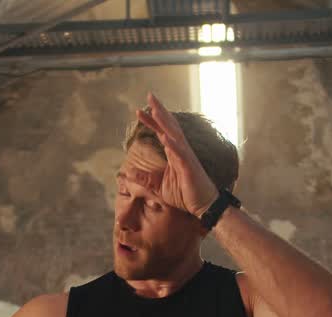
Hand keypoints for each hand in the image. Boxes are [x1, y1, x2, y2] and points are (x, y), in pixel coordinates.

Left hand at [133, 91, 219, 217]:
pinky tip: (165, 136)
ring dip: (165, 122)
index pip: (160, 131)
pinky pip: (181, 153)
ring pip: (174, 135)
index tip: (138, 111)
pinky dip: (173, 144)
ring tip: (155, 109)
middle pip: (169, 126)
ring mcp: (186, 157)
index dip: (150, 121)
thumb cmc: (184, 194)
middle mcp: (180, 150)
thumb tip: (128, 174)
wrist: (203, 205)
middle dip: (159, 110)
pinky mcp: (189, 167)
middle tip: (149, 95)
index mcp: (173, 152)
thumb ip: (145, 178)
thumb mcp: (159, 186)